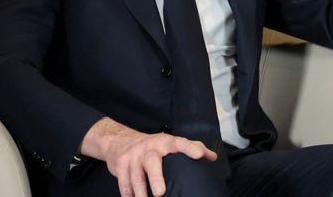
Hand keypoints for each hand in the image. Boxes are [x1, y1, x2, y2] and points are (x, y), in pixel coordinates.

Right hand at [80, 118, 215, 196]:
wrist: (119, 141)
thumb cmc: (152, 146)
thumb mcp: (170, 142)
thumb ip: (192, 147)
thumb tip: (213, 158)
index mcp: (165, 142)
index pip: (179, 142)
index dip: (190, 148)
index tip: (199, 156)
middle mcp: (148, 148)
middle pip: (152, 162)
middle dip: (156, 178)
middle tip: (161, 193)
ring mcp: (132, 158)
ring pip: (135, 177)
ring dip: (140, 192)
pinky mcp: (120, 167)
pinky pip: (123, 184)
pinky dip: (128, 195)